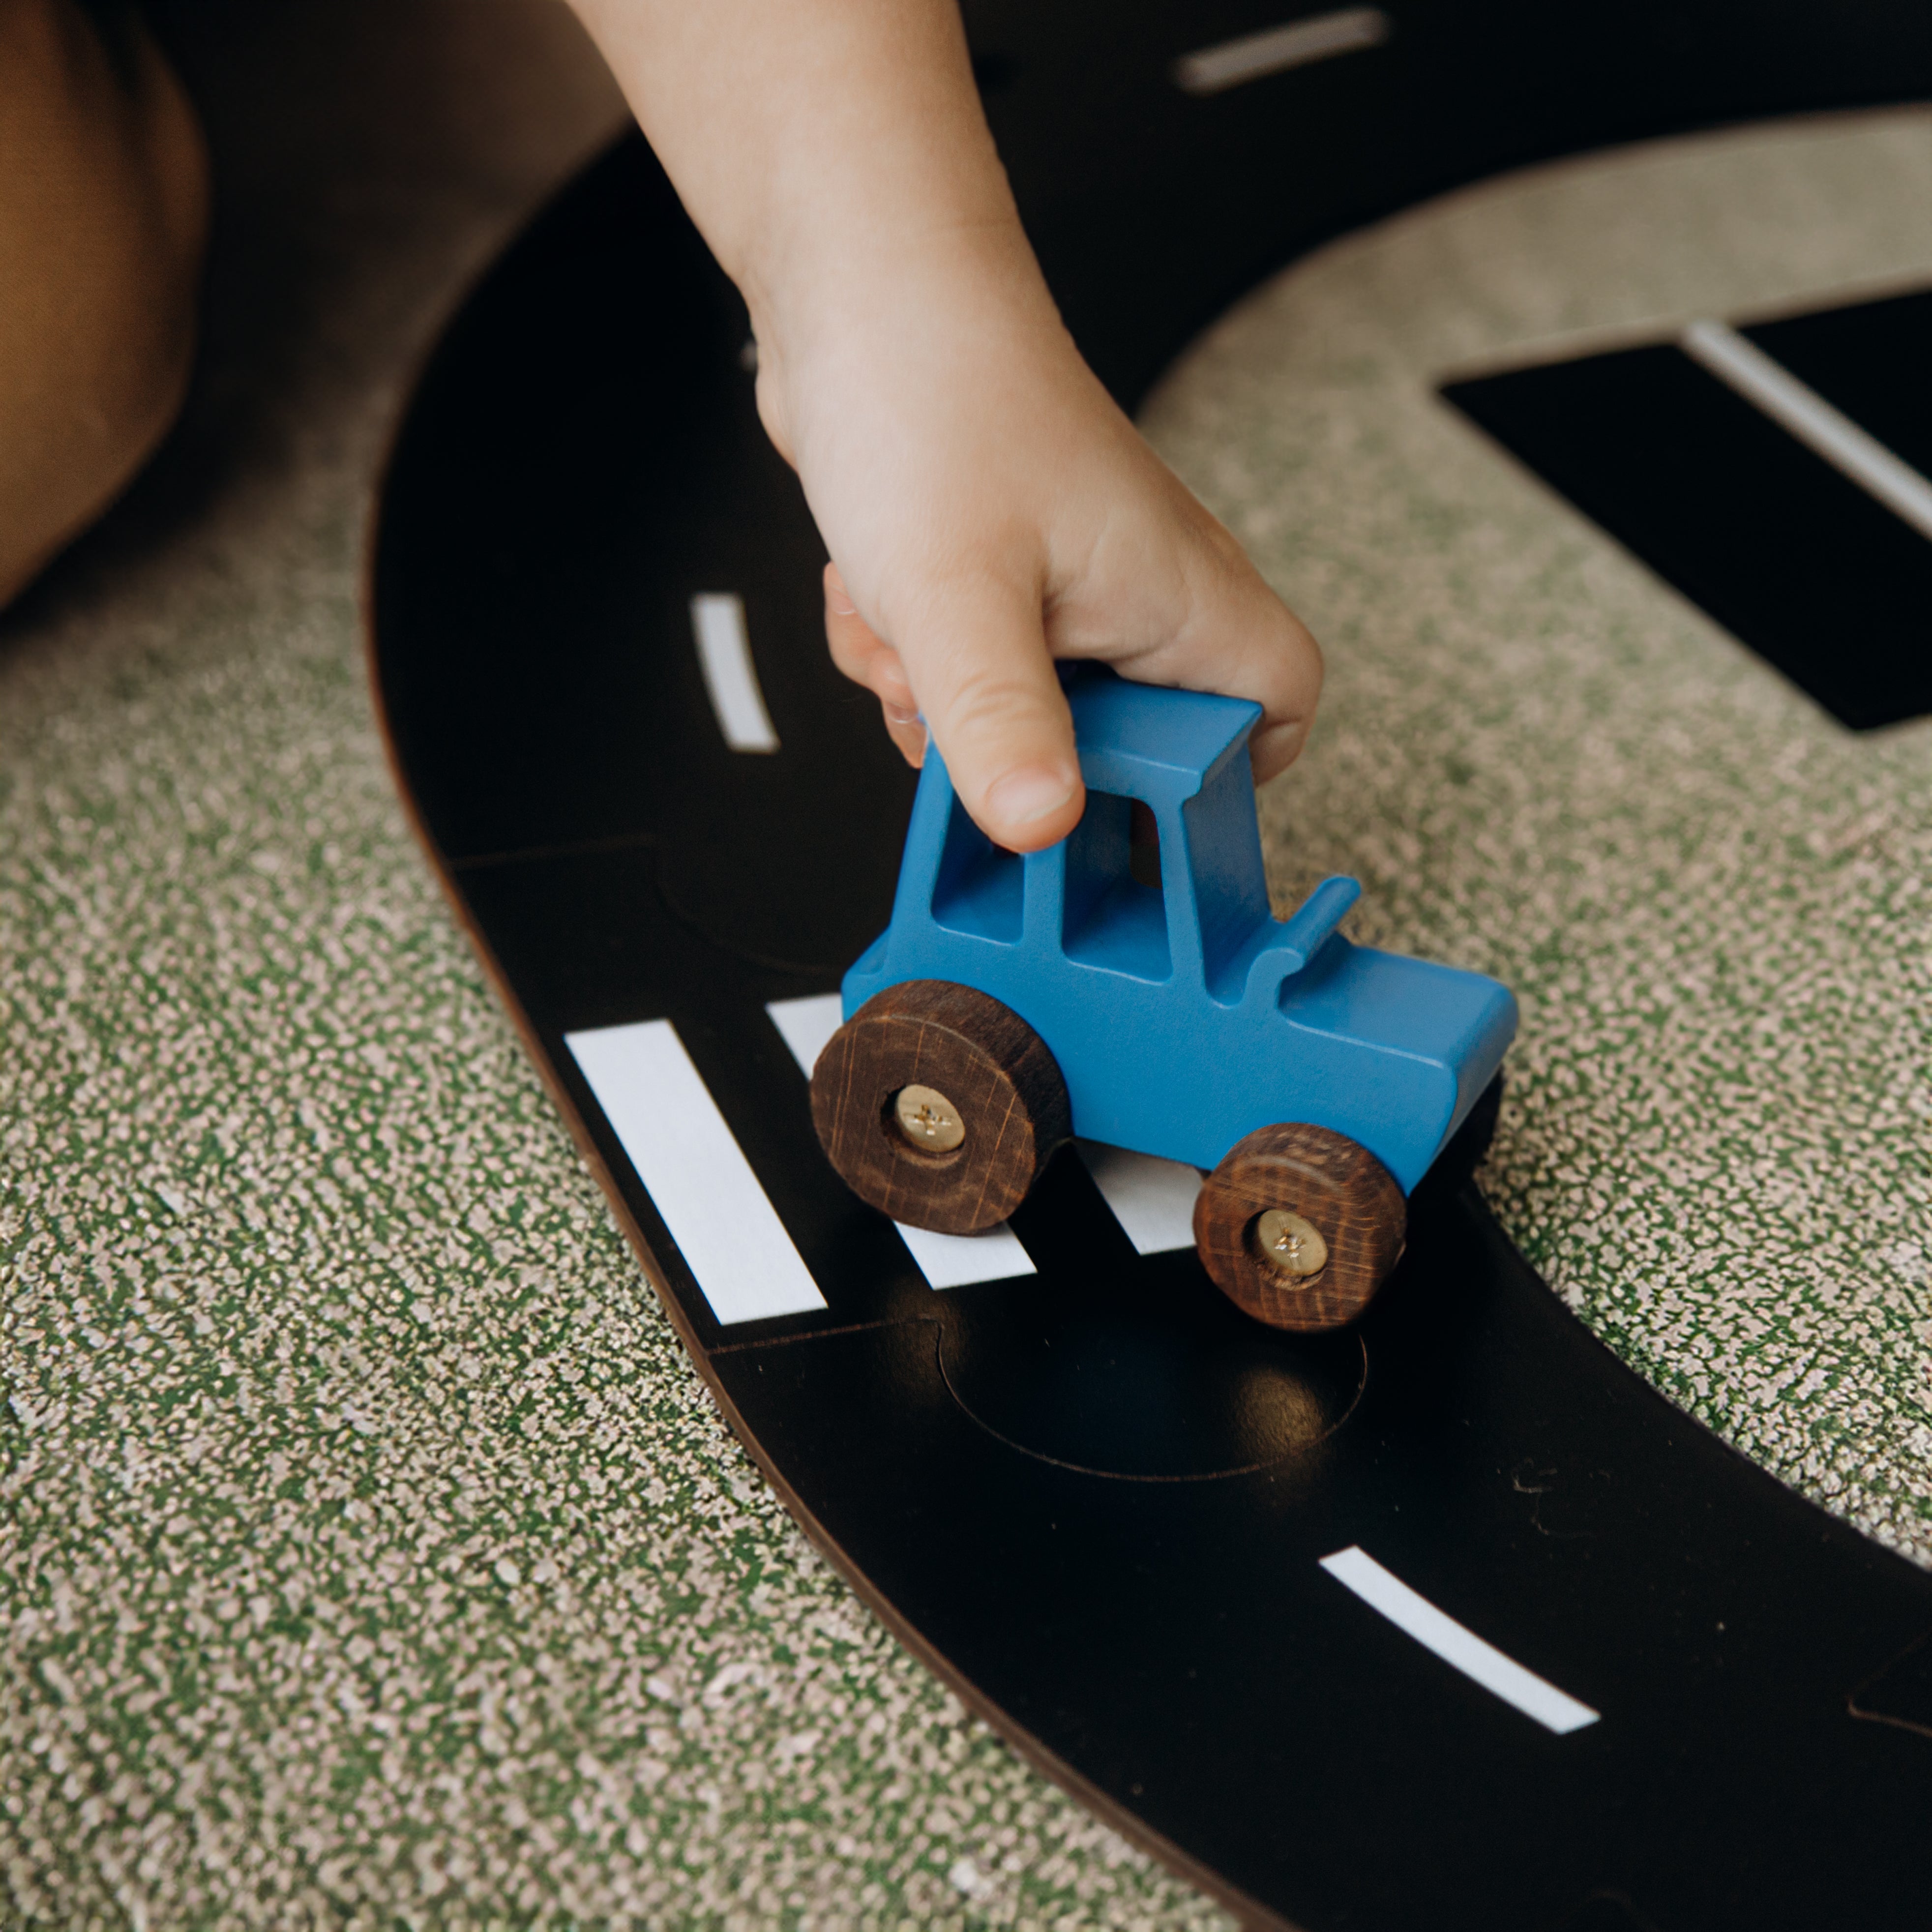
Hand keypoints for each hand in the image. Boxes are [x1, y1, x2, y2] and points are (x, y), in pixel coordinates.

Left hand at [759, 233, 1319, 850]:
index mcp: (1180, 590)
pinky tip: (880, 597)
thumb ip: (1004, 726)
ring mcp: (1064, 579)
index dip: (1226, 782)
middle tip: (967, 718)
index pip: (1275, 709)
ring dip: (941, 696)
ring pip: (1019, 706)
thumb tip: (1041, 827)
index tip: (1145, 815)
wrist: (851, 285)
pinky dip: (909, 650)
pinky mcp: (995, 571)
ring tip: (907, 632)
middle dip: (1017, 745)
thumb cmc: (933, 394)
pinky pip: (960, 665)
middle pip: (1120, 739)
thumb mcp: (961, 598)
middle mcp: (1137, 586)